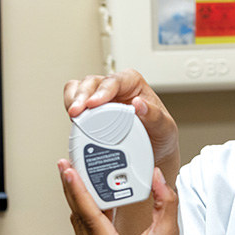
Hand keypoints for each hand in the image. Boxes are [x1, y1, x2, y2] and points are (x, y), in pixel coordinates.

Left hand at [58, 160, 207, 234]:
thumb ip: (165, 202)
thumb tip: (156, 177)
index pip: (90, 218)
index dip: (78, 191)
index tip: (69, 172)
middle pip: (78, 220)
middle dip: (72, 191)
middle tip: (66, 167)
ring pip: (79, 228)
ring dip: (78, 203)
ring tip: (77, 179)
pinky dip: (87, 216)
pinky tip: (92, 201)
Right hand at [63, 69, 179, 175]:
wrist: (152, 154)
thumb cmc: (160, 136)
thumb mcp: (165, 128)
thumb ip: (155, 116)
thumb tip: (139, 104)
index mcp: (133, 85)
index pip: (115, 80)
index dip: (103, 90)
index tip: (95, 104)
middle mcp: (115, 88)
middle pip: (92, 82)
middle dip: (82, 96)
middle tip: (77, 113)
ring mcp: (101, 99)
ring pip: (78, 88)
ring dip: (73, 100)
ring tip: (73, 117)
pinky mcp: (90, 111)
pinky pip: (73, 102)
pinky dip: (69, 108)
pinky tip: (73, 121)